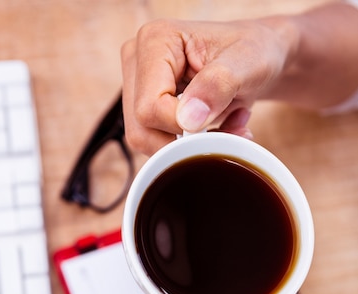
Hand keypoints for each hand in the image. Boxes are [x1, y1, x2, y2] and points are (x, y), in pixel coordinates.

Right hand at [121, 5, 357, 155]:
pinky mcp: (145, 107)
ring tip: (226, 126)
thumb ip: (218, 86)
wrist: (261, 57)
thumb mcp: (248, 63)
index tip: (221, 116)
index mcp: (155, 41)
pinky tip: (213, 130)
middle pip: (141, 130)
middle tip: (230, 128)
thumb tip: (187, 120)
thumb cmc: (255, 51)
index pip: (149, 107)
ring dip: (189, 147)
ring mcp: (137, 86)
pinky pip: (155, 143)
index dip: (183, 126)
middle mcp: (136, 61)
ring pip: (145, 141)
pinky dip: (187, 147)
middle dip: (186, 142)